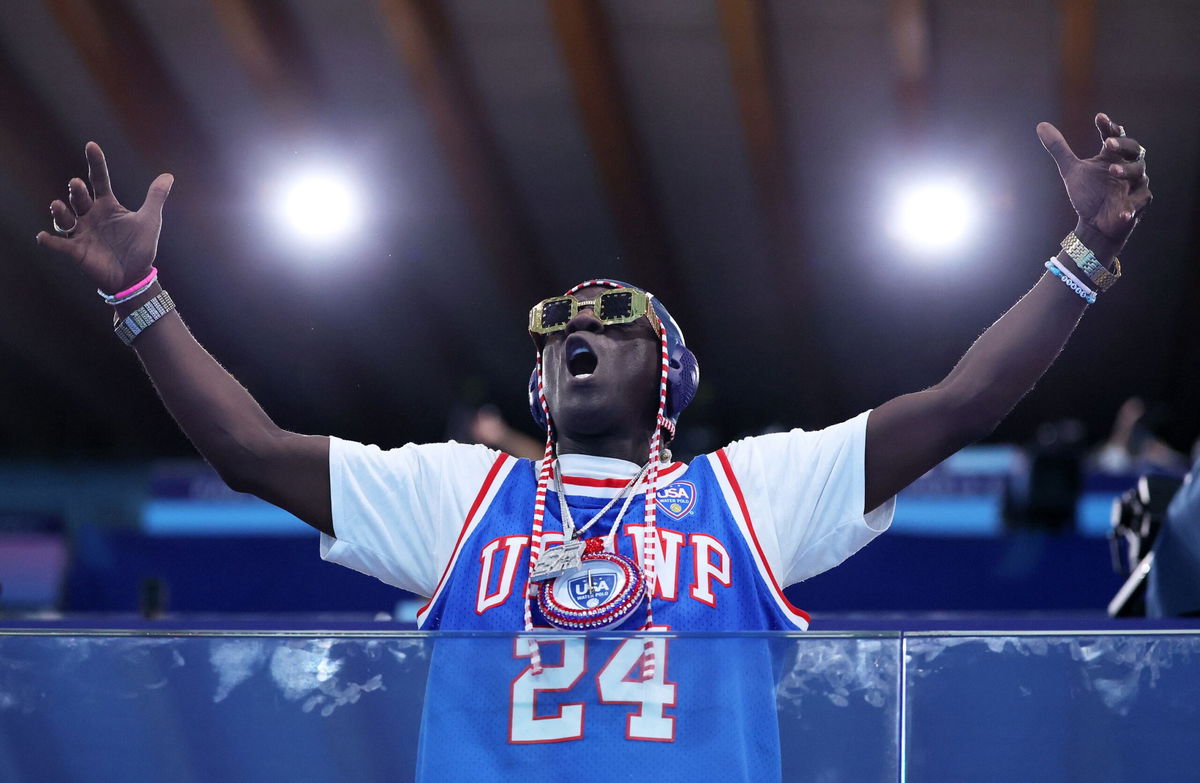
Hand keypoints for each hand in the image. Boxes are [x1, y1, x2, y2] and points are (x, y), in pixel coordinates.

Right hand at [35, 142, 173, 294]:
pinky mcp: (76, 251)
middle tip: (77, 185)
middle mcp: (91, 215)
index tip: (91, 145)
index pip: (99, 179)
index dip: (96, 163)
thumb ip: (155, 197)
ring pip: (65, 218)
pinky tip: (43, 237)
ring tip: (57, 206)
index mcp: (107, 205)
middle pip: (80, 198)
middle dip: (76, 191)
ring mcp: (82, 232)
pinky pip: (59, 244)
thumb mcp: (150, 220)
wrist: (135, 276)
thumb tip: (168, 175)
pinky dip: (50, 241)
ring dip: (60, 212)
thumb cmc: (140, 247)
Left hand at [1037, 113, 1150, 258]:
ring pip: (1139, 172)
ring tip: (1112, 170)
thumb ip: (1059, 148)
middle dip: (1123, 144)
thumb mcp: (1071, 170)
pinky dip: (1131, 206)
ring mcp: (1136, 184)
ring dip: (1126, 170)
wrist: (1094, 224)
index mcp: (1112, 156)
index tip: (1099, 117)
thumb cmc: (1087, 194)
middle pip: (1134, 149)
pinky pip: (1139, 201)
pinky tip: (1123, 212)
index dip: (1109, 127)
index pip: (1114, 136)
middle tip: (1108, 142)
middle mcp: (1128, 166)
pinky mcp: (1138, 203)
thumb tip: (1040, 125)